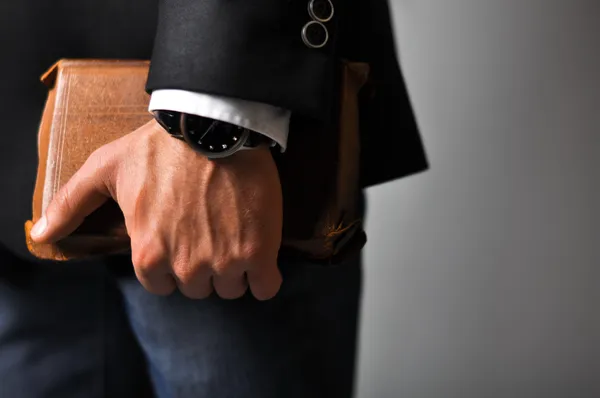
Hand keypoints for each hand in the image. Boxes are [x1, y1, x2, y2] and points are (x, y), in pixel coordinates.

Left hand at [30, 120, 283, 299]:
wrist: (214, 127)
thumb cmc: (159, 148)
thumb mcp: (106, 168)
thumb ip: (71, 203)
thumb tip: (40, 236)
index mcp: (148, 254)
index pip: (163, 284)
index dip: (174, 262)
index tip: (184, 238)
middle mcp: (186, 266)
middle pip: (198, 288)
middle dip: (204, 266)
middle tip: (210, 231)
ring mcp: (224, 262)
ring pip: (231, 288)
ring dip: (234, 269)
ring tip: (235, 235)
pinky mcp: (259, 253)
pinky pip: (265, 287)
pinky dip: (264, 276)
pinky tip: (260, 255)